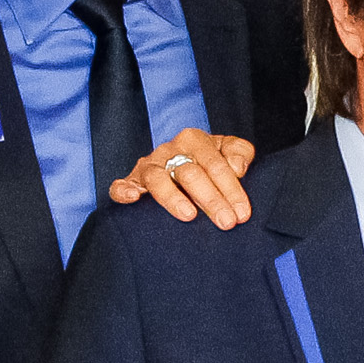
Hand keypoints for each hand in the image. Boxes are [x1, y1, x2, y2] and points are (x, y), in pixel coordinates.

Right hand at [104, 129, 258, 227]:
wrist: (181, 161)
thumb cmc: (209, 161)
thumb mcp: (228, 150)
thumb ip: (239, 152)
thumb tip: (238, 167)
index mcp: (194, 140)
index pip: (215, 164)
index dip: (231, 189)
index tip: (242, 214)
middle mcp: (169, 150)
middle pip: (189, 173)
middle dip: (210, 199)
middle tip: (226, 222)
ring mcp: (149, 165)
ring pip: (157, 178)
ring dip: (173, 197)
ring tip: (189, 215)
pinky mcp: (132, 181)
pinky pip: (121, 185)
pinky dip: (124, 190)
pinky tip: (134, 199)